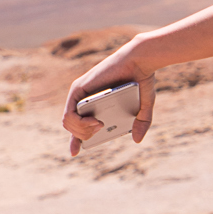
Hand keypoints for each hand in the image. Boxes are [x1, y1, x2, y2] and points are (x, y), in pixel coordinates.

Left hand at [62, 42, 157, 157]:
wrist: (140, 61)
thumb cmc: (141, 80)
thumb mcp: (144, 106)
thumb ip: (142, 122)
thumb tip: (136, 140)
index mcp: (95, 106)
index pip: (79, 125)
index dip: (75, 140)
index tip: (75, 152)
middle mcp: (83, 100)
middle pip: (73, 127)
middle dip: (85, 136)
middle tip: (101, 128)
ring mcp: (79, 94)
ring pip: (68, 123)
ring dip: (82, 130)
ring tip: (99, 125)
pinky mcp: (78, 89)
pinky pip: (69, 114)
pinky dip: (79, 123)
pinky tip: (94, 122)